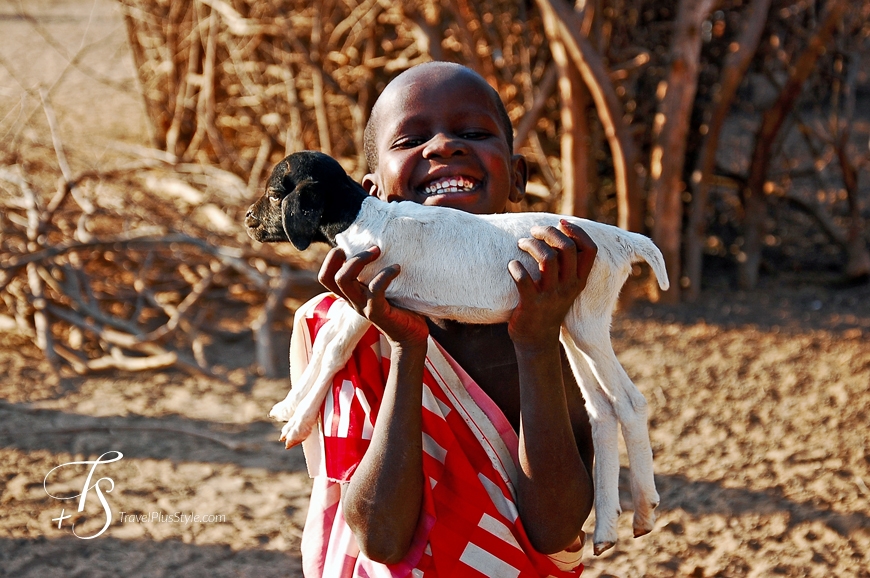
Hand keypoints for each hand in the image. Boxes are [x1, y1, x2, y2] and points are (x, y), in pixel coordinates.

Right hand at [318, 246, 428, 346]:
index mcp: (351, 294)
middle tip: (374, 249)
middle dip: (348, 257)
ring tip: (379, 252)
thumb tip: (383, 243)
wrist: (411, 336)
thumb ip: (376, 273)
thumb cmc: (400, 307)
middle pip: (331, 277)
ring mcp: (362, 307)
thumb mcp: (382, 288)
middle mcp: (352, 300)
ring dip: (359, 261)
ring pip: (344, 280)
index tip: (352, 248)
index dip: (331, 259)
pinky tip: (397, 269)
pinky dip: (385, 274)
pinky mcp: (378, 312)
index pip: (326, 277)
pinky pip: (374, 289)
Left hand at [507, 220, 596, 346]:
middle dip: (549, 232)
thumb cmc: (548, 306)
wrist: (537, 340)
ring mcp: (550, 296)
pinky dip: (515, 267)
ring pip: (547, 259)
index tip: (561, 222)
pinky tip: (512, 265)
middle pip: (567, 248)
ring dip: (532, 245)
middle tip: (534, 230)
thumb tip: (558, 232)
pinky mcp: (531, 304)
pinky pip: (523, 279)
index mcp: (579, 280)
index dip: (577, 231)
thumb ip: (566, 265)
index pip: (590, 250)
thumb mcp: (565, 287)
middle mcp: (568, 287)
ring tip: (521, 243)